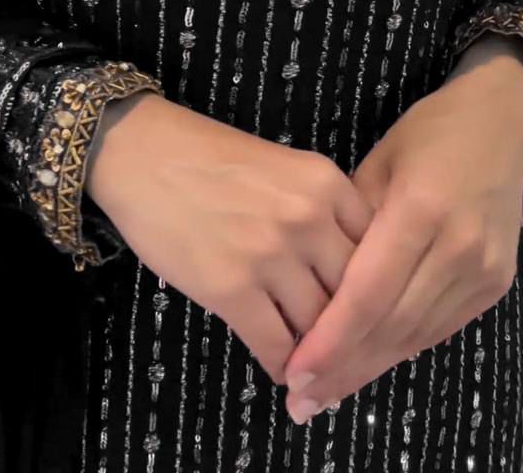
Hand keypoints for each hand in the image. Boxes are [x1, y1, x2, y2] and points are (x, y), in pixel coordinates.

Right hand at [85, 90, 372, 385]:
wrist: (142, 154)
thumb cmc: (210, 159)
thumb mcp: (286, 170)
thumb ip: (324, 214)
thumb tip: (352, 276)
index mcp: (327, 183)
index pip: (379, 253)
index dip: (378, 290)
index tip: (374, 314)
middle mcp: (308, 218)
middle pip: (356, 294)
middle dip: (353, 329)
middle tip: (350, 352)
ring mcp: (271, 254)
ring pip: (320, 327)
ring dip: (318, 353)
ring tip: (316, 366)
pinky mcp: (231, 288)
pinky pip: (276, 346)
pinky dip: (283, 365)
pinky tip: (282, 369)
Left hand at [281, 37, 522, 421]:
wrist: (499, 124)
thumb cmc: (428, 134)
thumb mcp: (376, 165)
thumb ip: (348, 226)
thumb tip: (310, 283)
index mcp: (420, 210)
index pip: (368, 293)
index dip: (330, 339)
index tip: (295, 370)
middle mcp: (457, 246)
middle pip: (392, 325)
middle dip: (343, 366)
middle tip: (301, 398)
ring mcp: (482, 268)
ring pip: (417, 335)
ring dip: (371, 366)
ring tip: (327, 390)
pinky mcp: (495, 282)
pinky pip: (440, 327)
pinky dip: (402, 346)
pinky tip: (369, 361)